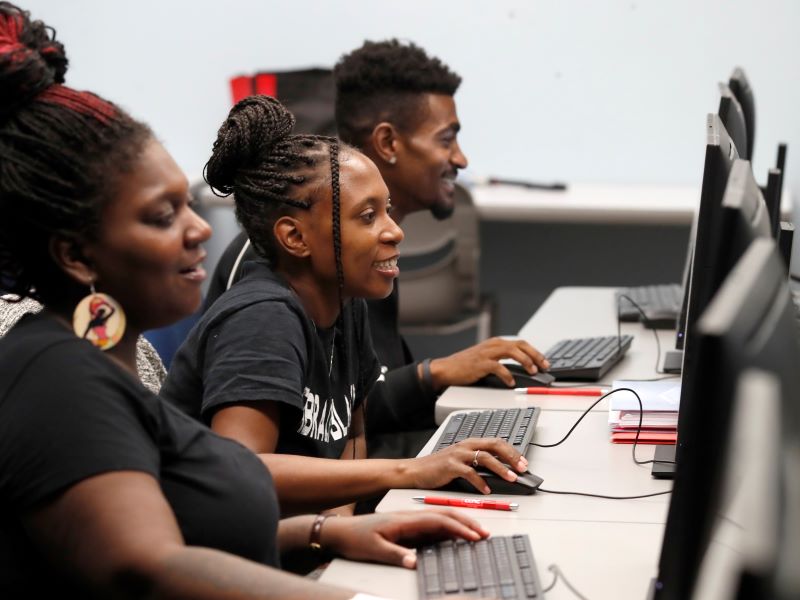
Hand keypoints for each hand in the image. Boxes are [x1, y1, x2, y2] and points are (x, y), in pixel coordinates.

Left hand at [322, 509, 489, 568]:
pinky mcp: (407, 526)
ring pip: (440, 518)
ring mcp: (409, 520)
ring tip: (477, 532)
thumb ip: (396, 555)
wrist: (340, 531)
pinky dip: (449, 528)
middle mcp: (409, 517)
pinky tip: (456, 535)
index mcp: (404, 520)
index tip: (473, 536)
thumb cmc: (356, 538)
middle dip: (466, 522)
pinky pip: (432, 525)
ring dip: (459, 523)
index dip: (457, 528)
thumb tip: (416, 562)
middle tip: (484, 533)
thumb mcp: (374, 550)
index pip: (437, 521)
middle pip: (444, 515)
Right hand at [404, 438, 528, 493]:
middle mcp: (466, 445)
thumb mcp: (461, 461)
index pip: (497, 442)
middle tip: (522, 468)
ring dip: (501, 468)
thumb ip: (477, 463)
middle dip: (511, 456)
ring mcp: (458, 454)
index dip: (512, 451)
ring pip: (485, 457)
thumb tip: (500, 471)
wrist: (416, 470)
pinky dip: (481, 482)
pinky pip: (470, 473)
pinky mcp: (450, 466)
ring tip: (511, 478)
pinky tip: (487, 490)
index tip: (524, 462)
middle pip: (495, 445)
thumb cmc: (439, 468)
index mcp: (470, 443)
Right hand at [428, 337, 548, 389]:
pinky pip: (498, 367)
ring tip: (532, 371)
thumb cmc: (466, 366)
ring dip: (525, 361)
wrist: (446, 369)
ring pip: (512, 352)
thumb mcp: (487, 359)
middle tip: (544, 366)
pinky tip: (511, 382)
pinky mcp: (480, 364)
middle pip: (520, 345)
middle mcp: (493, 345)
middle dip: (535, 355)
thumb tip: (522, 369)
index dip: (535, 352)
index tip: (545, 362)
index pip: (521, 344)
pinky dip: (507, 374)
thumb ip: (502, 360)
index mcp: (496, 343)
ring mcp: (486, 353)